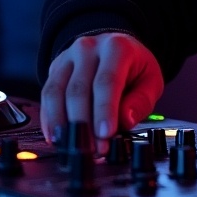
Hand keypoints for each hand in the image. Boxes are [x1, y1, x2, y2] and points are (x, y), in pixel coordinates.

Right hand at [40, 33, 163, 152]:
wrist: (114, 47)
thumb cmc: (134, 67)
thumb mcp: (150, 80)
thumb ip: (141, 101)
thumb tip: (125, 120)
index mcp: (117, 47)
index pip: (107, 81)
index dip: (104, 110)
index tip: (105, 134)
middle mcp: (89, 48)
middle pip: (78, 90)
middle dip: (83, 124)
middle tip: (92, 149)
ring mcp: (68, 57)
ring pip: (56, 93)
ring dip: (62, 125)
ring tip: (71, 147)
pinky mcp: (55, 69)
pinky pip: (46, 96)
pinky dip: (49, 119)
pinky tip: (56, 137)